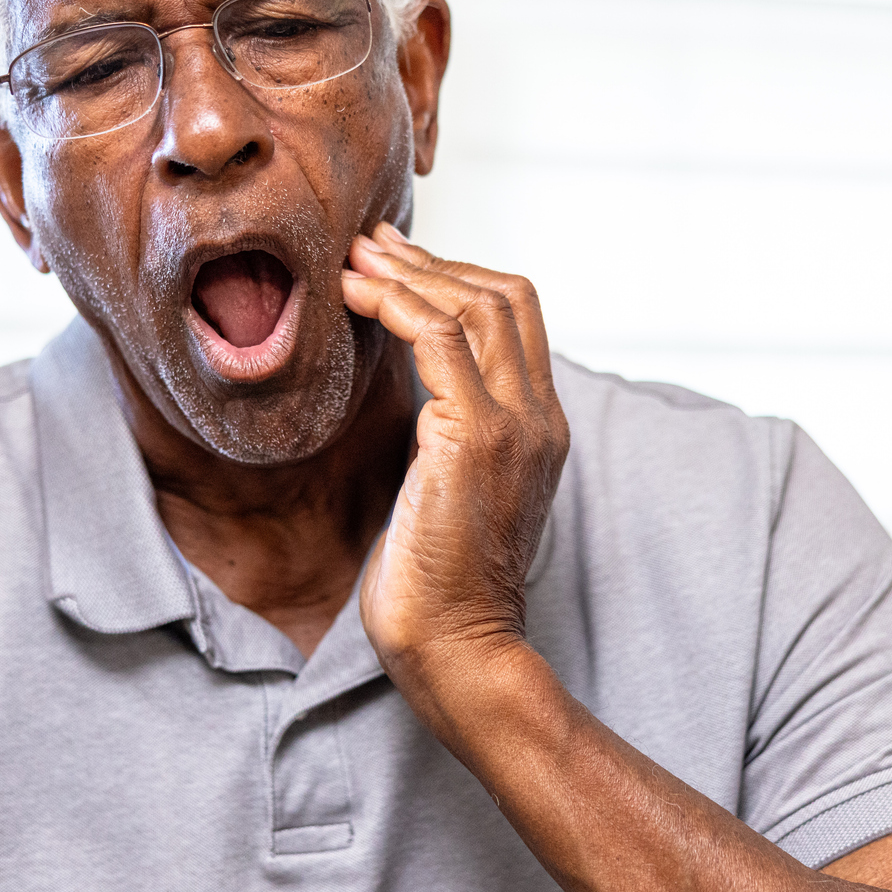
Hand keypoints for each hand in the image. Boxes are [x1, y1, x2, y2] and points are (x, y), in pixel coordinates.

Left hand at [340, 224, 569, 706]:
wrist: (457, 650)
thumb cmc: (438, 588)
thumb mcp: (448, 493)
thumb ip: (445, 438)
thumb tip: (406, 399)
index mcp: (541, 430)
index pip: (518, 320)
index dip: (458, 278)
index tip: (396, 265)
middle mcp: (541, 418)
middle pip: (505, 295)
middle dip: (432, 260)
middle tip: (367, 241)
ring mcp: (515, 425)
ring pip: (474, 305)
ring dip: (406, 271)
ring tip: (349, 255)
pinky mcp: (476, 438)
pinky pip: (438, 338)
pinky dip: (393, 302)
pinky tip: (350, 293)